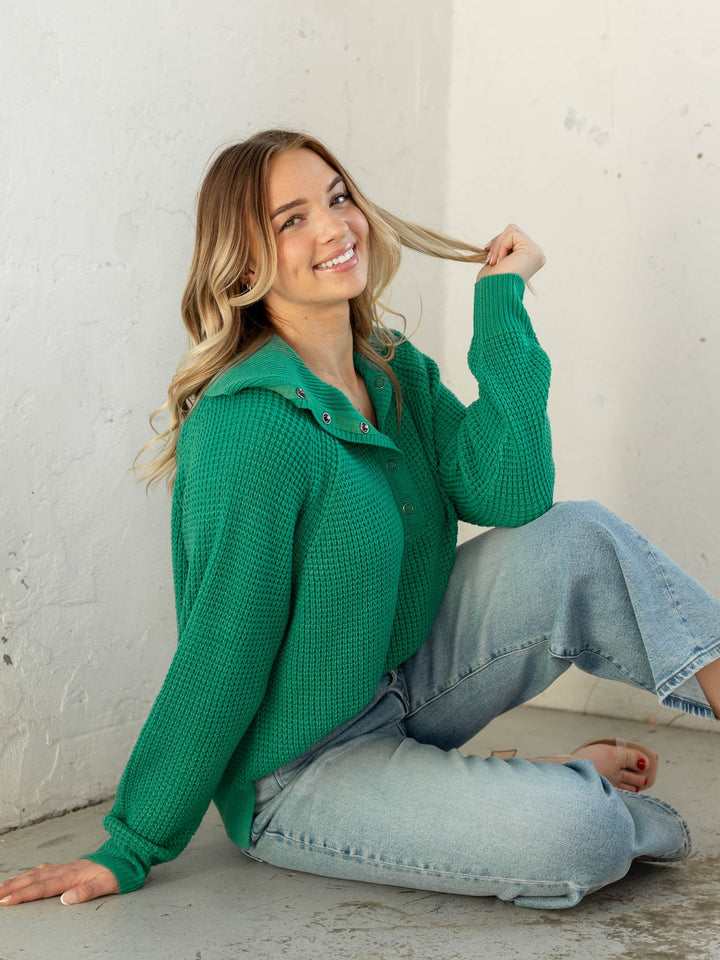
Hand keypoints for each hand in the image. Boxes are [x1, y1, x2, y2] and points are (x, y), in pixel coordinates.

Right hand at [0, 859, 118, 905]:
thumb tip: (65, 899)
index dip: (23, 895)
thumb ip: (87, 891)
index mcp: (72, 876)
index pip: (42, 888)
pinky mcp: (68, 866)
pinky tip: (26, 876)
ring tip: (1, 888)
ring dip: (17, 880)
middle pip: (33, 880)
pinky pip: (44, 869)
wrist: (127, 855)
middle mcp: (65, 870)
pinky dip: (30, 873)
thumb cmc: (118, 871)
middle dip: (12, 888)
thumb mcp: (108, 884)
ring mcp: (65, 867)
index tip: (6, 901)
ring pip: (36, 874)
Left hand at [477, 224, 545, 282]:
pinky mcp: (532, 250)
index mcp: (529, 258)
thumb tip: (498, 237)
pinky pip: (512, 234)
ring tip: (496, 262)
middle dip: (497, 242)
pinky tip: (502, 261)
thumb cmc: (491, 282)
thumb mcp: (497, 260)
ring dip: (498, 245)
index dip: (498, 242)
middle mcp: (537, 254)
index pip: (513, 237)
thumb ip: (503, 247)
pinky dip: (501, 246)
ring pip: (512, 230)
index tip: (487, 252)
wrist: (494, 293)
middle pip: (513, 231)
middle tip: (491, 261)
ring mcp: (536, 252)